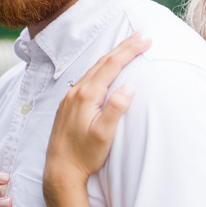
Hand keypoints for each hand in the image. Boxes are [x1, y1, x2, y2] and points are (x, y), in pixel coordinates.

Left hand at [44, 32, 150, 193]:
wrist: (59, 171)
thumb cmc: (84, 156)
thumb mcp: (104, 135)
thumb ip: (116, 109)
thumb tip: (130, 86)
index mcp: (87, 95)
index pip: (112, 65)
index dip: (130, 51)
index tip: (145, 40)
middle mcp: (76, 92)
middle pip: (102, 63)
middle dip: (122, 48)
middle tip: (139, 35)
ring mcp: (69, 98)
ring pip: (93, 69)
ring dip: (111, 57)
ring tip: (125, 48)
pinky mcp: (67, 106)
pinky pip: (86, 78)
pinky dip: (100, 69)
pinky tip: (103, 71)